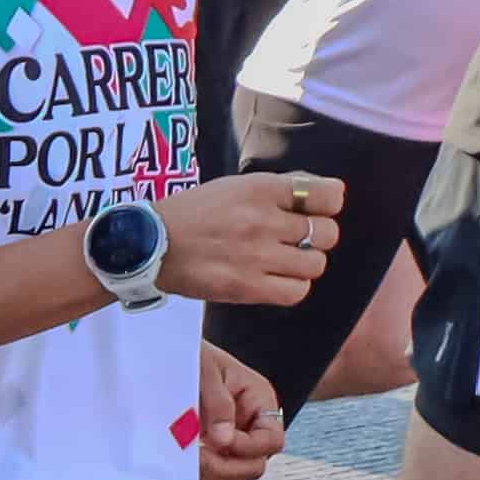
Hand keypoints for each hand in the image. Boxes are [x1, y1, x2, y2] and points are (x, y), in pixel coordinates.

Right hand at [152, 165, 340, 307]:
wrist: (150, 244)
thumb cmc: (192, 214)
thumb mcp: (234, 187)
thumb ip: (275, 191)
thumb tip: (318, 195)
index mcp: (261, 189)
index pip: (329, 195)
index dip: (329, 204)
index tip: (316, 209)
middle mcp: (264, 220)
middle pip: (327, 233)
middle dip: (317, 237)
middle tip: (298, 240)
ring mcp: (257, 256)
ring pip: (315, 264)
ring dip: (305, 264)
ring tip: (283, 262)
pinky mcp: (247, 287)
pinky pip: (296, 292)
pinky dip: (292, 287)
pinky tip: (276, 280)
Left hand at [192, 345, 287, 479]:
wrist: (163, 357)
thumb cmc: (190, 354)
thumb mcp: (204, 370)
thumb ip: (217, 403)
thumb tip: (224, 440)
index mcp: (258, 400)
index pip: (272, 439)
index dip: (248, 447)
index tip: (218, 441)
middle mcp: (249, 425)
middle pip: (254, 464)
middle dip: (227, 465)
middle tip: (196, 456)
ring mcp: (230, 441)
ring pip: (232, 475)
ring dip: (209, 471)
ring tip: (183, 456)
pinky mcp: (210, 452)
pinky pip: (211, 475)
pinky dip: (196, 474)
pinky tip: (179, 460)